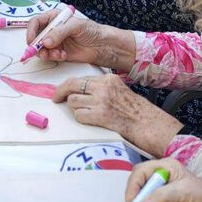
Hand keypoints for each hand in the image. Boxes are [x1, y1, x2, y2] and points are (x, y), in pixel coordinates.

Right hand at [23, 9, 126, 65]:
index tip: (32, 41)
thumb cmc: (91, 30)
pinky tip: (63, 55)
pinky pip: (49, 56)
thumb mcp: (76, 26)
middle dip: (36, 45)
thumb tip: (46, 41)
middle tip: (41, 51)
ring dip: (45, 53)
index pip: (36, 22)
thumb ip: (59, 32)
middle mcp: (52, 29)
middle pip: (35, 36)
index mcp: (54, 18)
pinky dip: (53, 57)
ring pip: (40, 48)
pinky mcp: (58, 52)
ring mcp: (54, 42)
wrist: (102, 46)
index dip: (31, 31)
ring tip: (57, 54)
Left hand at [54, 74, 182, 157]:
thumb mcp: (118, 88)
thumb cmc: (133, 108)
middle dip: (60, 91)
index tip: (62, 90)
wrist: (145, 123)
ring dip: (75, 108)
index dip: (69, 85)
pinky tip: (90, 119)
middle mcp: (103, 87)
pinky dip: (81, 118)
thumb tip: (79, 88)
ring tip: (85, 112)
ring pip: (73, 101)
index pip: (81, 78)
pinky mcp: (100, 115)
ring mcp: (101, 101)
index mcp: (107, 79)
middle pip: (72, 85)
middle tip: (55, 98)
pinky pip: (79, 115)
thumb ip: (101, 86)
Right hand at [125, 160, 201, 201]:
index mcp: (165, 167)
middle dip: (136, 196)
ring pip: (142, 196)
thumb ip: (162, 195)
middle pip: (138, 183)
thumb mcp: (183, 193)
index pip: (140, 171)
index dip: (133, 186)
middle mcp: (160, 176)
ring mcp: (161, 190)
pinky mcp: (161, 201)